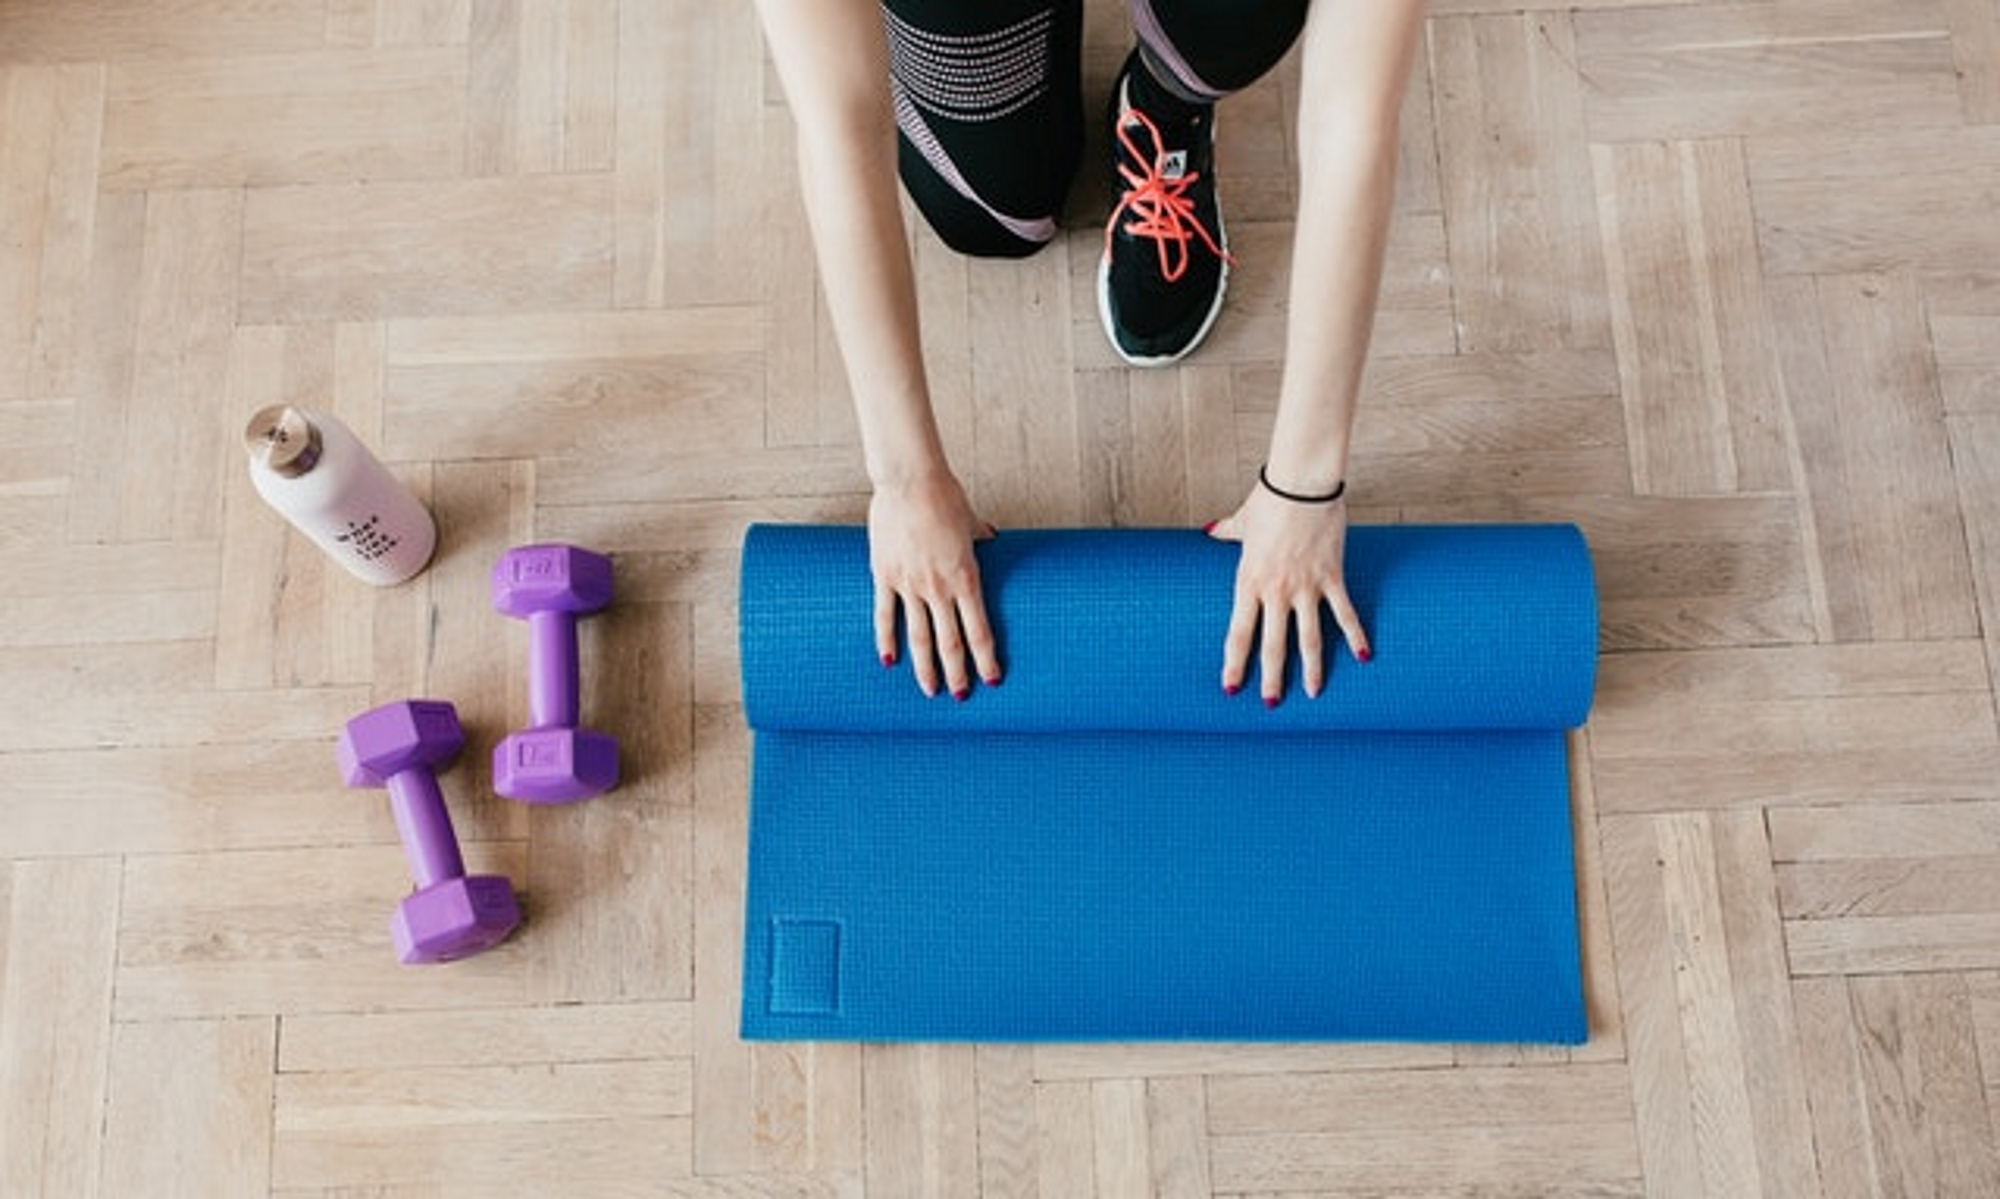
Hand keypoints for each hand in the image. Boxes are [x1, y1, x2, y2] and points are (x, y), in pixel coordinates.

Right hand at [869, 473, 1001, 697]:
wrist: (910, 481)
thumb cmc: (944, 496)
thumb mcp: (970, 519)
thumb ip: (980, 535)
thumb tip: (992, 536)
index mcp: (966, 577)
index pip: (979, 630)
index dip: (986, 659)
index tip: (992, 679)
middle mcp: (939, 588)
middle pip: (950, 642)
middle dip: (958, 673)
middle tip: (961, 696)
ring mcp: (910, 584)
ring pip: (919, 636)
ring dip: (925, 667)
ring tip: (930, 691)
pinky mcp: (885, 575)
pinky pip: (885, 614)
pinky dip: (886, 640)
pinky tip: (888, 661)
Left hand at [1206, 484, 1369, 705]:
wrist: (1301, 483)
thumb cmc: (1270, 500)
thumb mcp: (1242, 521)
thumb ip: (1226, 532)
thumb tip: (1208, 531)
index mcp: (1248, 581)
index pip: (1238, 633)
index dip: (1235, 663)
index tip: (1231, 687)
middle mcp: (1276, 591)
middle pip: (1273, 645)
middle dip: (1271, 678)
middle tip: (1271, 705)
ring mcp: (1305, 587)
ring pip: (1309, 638)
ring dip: (1312, 669)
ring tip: (1314, 694)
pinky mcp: (1332, 577)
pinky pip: (1344, 614)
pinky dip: (1356, 636)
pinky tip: (1363, 658)